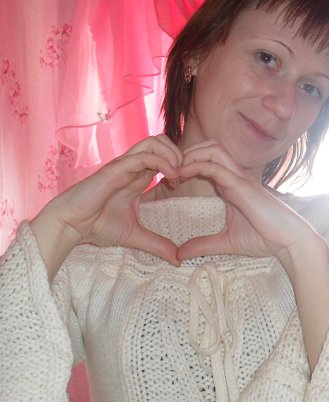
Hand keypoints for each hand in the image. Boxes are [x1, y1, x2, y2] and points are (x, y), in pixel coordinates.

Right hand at [31, 135, 182, 276]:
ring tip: (178, 175)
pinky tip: (171, 178)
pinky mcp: (117, 169)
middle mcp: (132, 167)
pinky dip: (162, 162)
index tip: (182, 185)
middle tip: (184, 176)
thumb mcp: (135, 236)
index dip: (178, 166)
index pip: (164, 157)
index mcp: (137, 177)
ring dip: (172, 154)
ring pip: (154, 142)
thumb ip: (157, 244)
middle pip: (161, 141)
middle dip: (179, 154)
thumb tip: (178, 260)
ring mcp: (125, 165)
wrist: (71, 225)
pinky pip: (144, 156)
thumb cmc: (97, 226)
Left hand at [176, 140, 309, 260]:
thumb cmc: (265, 239)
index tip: (171, 180)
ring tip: (175, 171)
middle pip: (210, 146)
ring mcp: (240, 178)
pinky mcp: (242, 186)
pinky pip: (216, 167)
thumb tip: (180, 255)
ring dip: (191, 155)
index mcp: (233, 184)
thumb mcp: (227, 243)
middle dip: (187, 153)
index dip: (188, 165)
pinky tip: (182, 175)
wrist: (290, 241)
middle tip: (170, 171)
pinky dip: (196, 166)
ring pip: (213, 149)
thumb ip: (204, 245)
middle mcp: (236, 176)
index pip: (209, 160)